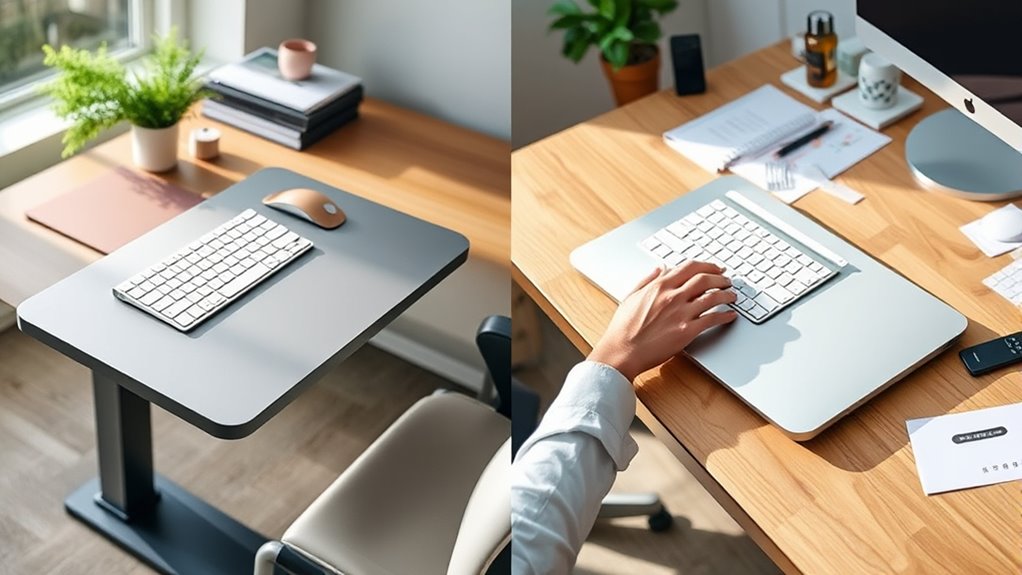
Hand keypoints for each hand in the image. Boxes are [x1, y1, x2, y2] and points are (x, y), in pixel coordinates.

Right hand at [587, 261, 738, 380]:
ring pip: (713, 297)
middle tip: (727, 280)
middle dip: (720, 278)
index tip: (714, 269)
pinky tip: (730, 315)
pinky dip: (725, 315)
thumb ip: (647, 279)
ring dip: (726, 294)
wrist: (622, 351)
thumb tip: (660, 267)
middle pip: (705, 279)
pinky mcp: (687, 331)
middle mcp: (672, 296)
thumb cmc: (623, 328)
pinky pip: (712, 319)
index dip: (706, 266)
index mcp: (659, 286)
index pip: (689, 267)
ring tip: (733, 296)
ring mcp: (681, 313)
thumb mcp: (632, 296)